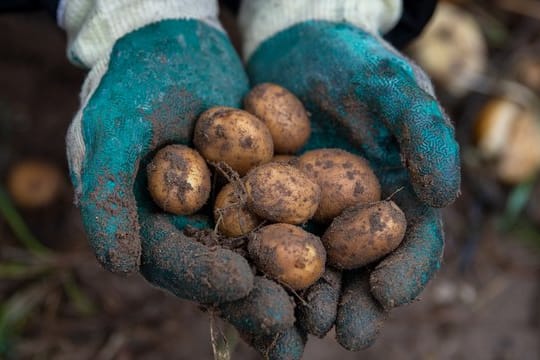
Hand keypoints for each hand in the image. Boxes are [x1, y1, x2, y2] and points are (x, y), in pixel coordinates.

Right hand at [66, 19, 294, 344]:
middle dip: (253, 297)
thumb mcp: (114, 130)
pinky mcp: (257, 190)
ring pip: (256, 253)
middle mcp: (187, 225)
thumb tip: (118, 264)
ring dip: (286, 283)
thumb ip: (108, 193)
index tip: (242, 284)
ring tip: (318, 310)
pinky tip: (338, 259)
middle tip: (287, 319)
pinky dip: (306, 238)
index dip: (204, 276)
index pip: (173, 260)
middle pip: (218, 270)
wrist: (174, 45)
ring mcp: (224, 209)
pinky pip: (282, 217)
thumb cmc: (135, 84)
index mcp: (147, 223)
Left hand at [245, 21, 459, 354]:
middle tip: (337, 331)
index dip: (403, 273)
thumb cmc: (357, 66)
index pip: (411, 245)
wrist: (300, 46)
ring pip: (312, 266)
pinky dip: (259, 268)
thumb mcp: (395, 91)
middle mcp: (355, 216)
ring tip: (294, 329)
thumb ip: (425, 136)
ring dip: (303, 301)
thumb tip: (444, 196)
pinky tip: (247, 289)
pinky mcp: (269, 206)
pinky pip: (264, 240)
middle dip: (351, 303)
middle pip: (360, 270)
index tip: (384, 294)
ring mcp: (311, 215)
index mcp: (396, 197)